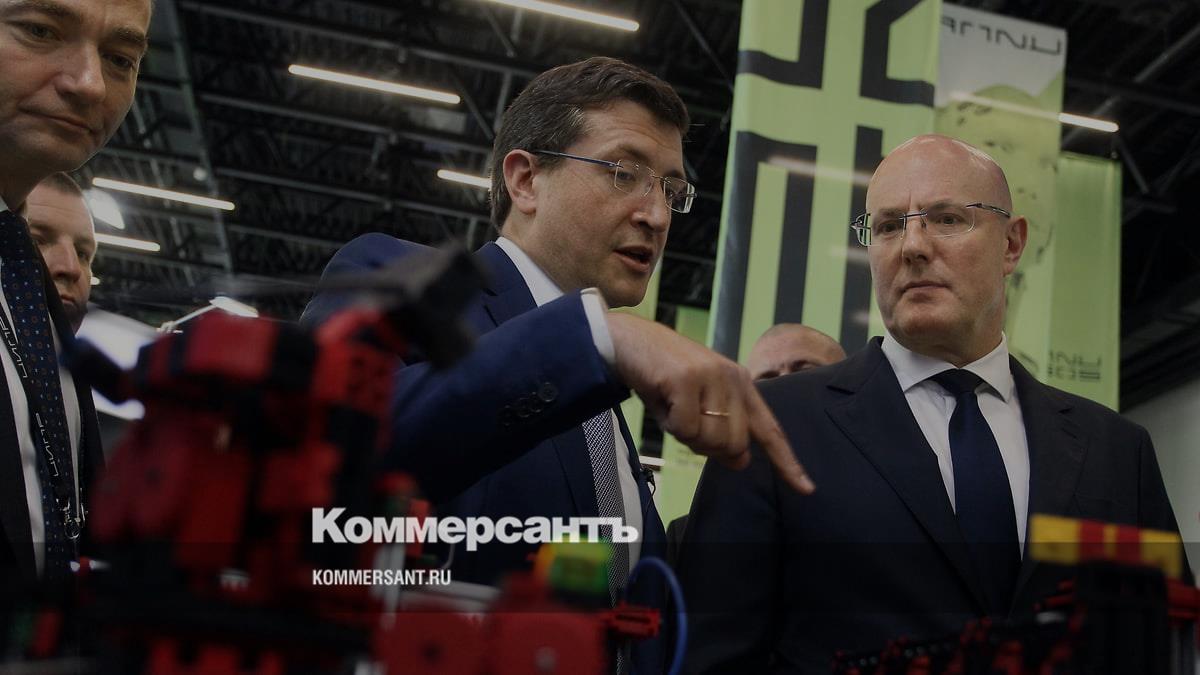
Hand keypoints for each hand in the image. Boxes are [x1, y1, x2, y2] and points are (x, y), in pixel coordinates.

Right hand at [606, 313, 814, 493]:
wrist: (627, 341)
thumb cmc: (662, 377)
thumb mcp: (697, 405)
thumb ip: (722, 431)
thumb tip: (742, 460)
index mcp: (741, 384)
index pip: (770, 430)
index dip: (787, 462)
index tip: (807, 489)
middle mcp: (733, 379)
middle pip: (735, 444)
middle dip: (707, 446)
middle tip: (684, 422)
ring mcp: (711, 377)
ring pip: (711, 439)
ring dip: (686, 435)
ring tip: (672, 408)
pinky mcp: (687, 379)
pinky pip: (685, 428)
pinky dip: (669, 425)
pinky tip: (661, 400)